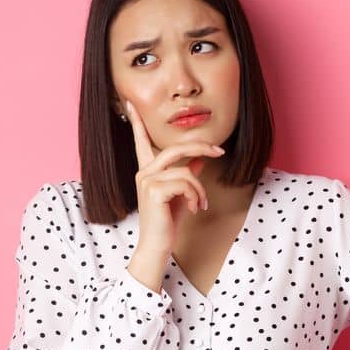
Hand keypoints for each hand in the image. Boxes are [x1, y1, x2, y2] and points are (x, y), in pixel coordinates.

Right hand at [124, 98, 226, 255]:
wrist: (157, 246)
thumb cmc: (168, 222)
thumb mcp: (181, 195)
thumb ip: (187, 175)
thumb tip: (199, 160)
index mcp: (147, 171)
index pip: (141, 142)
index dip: (137, 122)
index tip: (130, 103)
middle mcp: (144, 172)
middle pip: (175, 148)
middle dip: (201, 147)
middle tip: (220, 152)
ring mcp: (147, 180)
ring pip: (186, 170)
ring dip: (200, 189)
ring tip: (200, 204)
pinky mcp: (154, 190)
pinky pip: (187, 183)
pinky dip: (197, 196)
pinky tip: (195, 208)